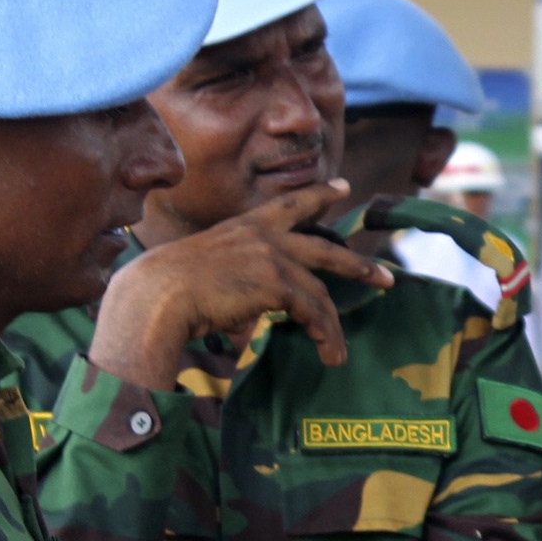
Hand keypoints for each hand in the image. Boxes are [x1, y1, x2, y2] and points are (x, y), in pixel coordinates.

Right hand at [91, 183, 391, 388]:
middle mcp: (263, 235)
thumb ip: (238, 278)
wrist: (156, 295)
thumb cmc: (166, 290)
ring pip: (321, 291)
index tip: (342, 187)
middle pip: (325, 248)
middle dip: (358, 265)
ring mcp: (272, 256)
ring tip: (339, 351)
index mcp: (244, 225)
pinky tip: (328, 353)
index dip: (320, 195)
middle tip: (384, 277)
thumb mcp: (206, 269)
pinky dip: (324, 335)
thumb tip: (253, 310)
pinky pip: (313, 311)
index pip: (290, 204)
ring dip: (333, 325)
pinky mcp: (276, 282)